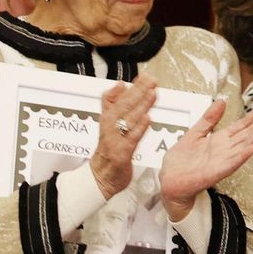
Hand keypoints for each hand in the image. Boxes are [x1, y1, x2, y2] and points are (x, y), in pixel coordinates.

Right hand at [91, 74, 156, 199]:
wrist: (100, 178)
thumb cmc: (108, 150)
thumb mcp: (108, 124)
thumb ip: (111, 104)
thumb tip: (119, 84)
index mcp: (108, 118)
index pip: (117, 98)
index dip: (131, 87)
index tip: (144, 75)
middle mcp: (110, 127)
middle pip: (123, 105)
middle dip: (138, 91)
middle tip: (151, 79)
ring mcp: (115, 140)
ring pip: (128, 119)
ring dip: (141, 105)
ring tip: (152, 93)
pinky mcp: (121, 153)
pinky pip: (131, 139)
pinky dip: (139, 128)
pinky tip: (147, 118)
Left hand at [159, 99, 252, 220]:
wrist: (170, 181)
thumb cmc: (181, 161)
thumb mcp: (194, 133)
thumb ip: (209, 119)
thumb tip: (222, 101)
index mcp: (220, 140)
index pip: (242, 124)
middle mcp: (225, 149)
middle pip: (247, 133)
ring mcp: (223, 161)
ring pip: (244, 146)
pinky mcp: (216, 172)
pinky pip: (232, 163)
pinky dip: (243, 155)